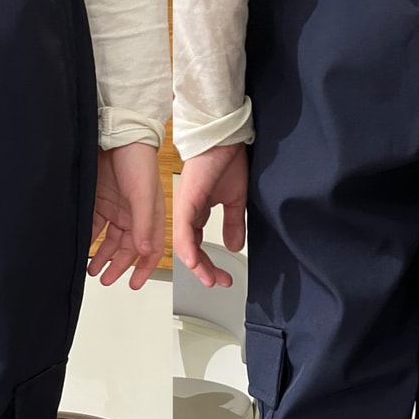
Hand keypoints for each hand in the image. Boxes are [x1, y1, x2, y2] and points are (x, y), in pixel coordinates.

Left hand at [89, 143, 164, 290]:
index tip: (134, 283)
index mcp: (150, 216)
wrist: (116, 133)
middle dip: (118, 266)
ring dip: (103, 257)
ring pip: (110, 241)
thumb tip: (144, 251)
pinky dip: (89, 239)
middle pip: (127, 249)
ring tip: (93, 270)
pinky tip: (83, 249)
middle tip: (107, 280)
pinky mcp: (99, 202)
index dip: (143, 268)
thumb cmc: (137, 159)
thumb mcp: (142, 194)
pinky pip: (94, 227)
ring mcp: (116, 209)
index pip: (150, 249)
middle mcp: (134, 216)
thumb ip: (143, 224)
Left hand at [173, 142, 247, 286]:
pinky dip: (188, 247)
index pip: (199, 246)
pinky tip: (194, 262)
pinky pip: (185, 229)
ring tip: (208, 278)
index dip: (210, 264)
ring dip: (197, 265)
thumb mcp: (234, 200)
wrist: (225, 137)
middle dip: (205, 270)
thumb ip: (232, 224)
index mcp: (196, 212)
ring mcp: (185, 207)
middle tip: (218, 282)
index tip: (223, 277)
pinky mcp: (187, 200)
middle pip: (191, 250)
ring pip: (185, 244)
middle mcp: (187, 212)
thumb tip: (233, 246)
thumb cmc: (227, 160)